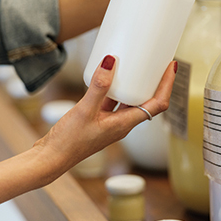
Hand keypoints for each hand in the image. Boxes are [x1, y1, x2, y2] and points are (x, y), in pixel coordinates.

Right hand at [34, 55, 175, 177]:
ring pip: (129, 101)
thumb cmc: (68, 142)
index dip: (167, 85)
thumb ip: (98, 86)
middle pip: (148, 101)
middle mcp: (122, 124)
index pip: (158, 104)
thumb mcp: (84, 110)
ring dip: (135, 84)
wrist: (50, 159)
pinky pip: (113, 102)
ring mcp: (110, 123)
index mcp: (126, 124)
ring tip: (135, 64)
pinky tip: (107, 78)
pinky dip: (115, 89)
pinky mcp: (98, 121)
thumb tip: (111, 60)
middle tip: (157, 61)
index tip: (171, 66)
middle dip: (155, 82)